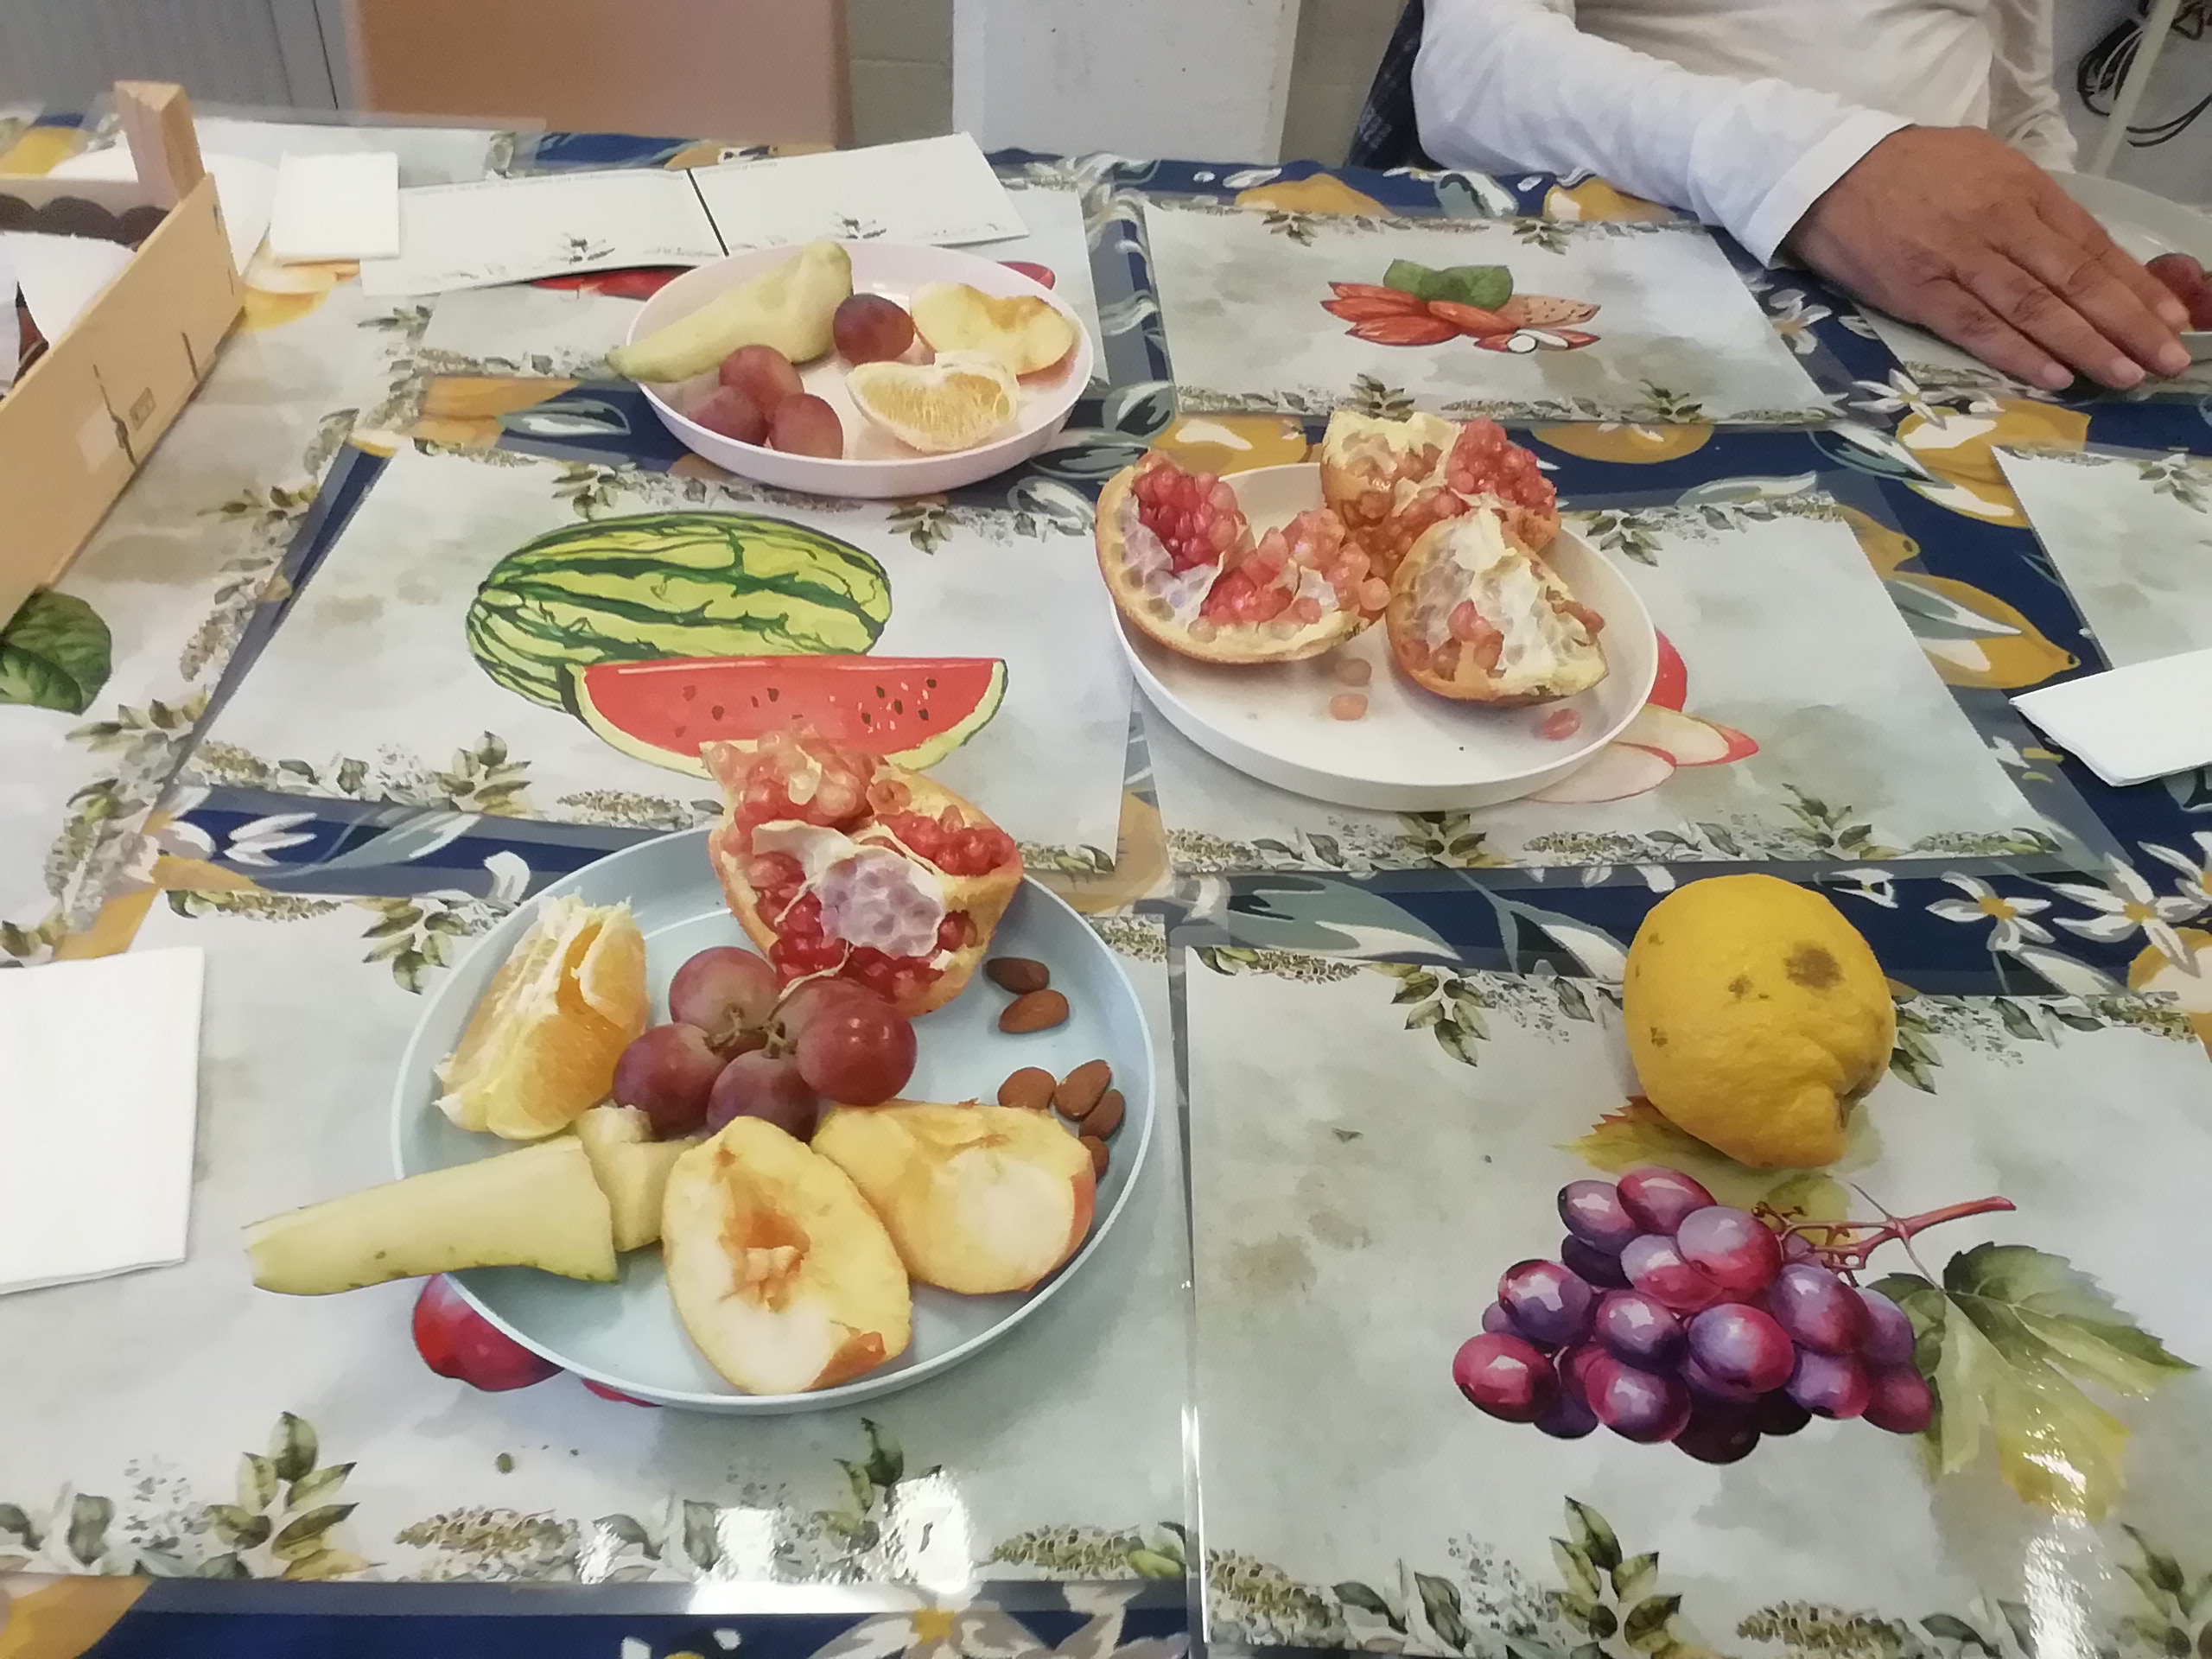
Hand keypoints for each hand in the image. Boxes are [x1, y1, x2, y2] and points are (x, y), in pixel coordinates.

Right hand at [1787, 127, 2188, 390]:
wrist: (1829, 171)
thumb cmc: (1909, 170)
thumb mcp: (1983, 164)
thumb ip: (2027, 204)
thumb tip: (2074, 248)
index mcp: (2022, 189)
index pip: (2092, 244)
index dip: (2135, 285)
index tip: (2171, 318)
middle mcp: (2000, 223)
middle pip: (2076, 279)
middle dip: (2128, 322)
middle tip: (2167, 360)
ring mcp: (1960, 259)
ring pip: (2037, 307)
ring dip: (2086, 345)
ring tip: (2124, 375)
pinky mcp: (1920, 292)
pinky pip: (1978, 327)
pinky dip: (2018, 352)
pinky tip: (2055, 374)